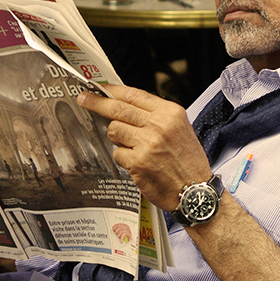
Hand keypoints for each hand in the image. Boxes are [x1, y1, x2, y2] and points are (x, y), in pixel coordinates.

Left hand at [76, 84, 210, 210]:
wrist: (195, 192)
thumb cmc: (188, 162)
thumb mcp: (181, 128)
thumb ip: (156, 115)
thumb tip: (127, 105)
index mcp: (171, 113)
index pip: (134, 94)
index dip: (113, 90)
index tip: (100, 88)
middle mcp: (159, 125)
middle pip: (118, 109)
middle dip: (96, 102)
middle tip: (84, 99)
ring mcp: (147, 144)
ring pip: (114, 130)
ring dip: (117, 138)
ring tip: (133, 147)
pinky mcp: (138, 162)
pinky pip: (117, 154)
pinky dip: (124, 158)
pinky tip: (138, 163)